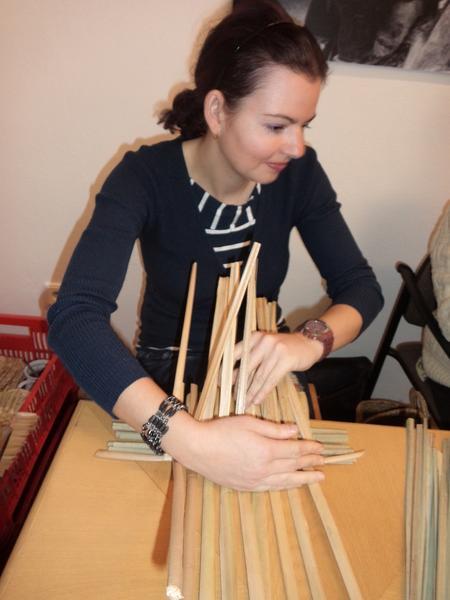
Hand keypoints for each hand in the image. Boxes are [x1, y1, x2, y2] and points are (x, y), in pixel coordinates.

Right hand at [164, 411, 323, 490]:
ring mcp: (254, 480)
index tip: (320, 447)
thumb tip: (294, 431)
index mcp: (265, 450)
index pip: (294, 451)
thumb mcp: (249, 423)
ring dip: (303, 479)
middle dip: (310, 463)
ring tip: (317, 478)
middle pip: (293, 466)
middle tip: (323, 462)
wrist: (197, 448)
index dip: (309, 449)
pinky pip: (271, 488)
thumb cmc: (221, 430)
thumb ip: (274, 429)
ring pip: (285, 481)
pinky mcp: (245, 487)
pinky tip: (290, 484)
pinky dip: (284, 486)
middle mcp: (263, 468)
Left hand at [233, 331, 321, 406]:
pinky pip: (270, 380)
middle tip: (232, 397)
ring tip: (244, 402)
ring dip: (250, 392)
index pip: (235, 354)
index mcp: (254, 337)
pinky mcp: (285, 360)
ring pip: (258, 376)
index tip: (220, 382)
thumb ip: (252, 357)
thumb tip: (235, 378)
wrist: (309, 343)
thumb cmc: (285, 348)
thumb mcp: (266, 346)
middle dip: (238, 385)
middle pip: (246, 367)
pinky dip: (262, 392)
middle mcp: (263, 341)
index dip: (227, 370)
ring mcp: (275, 350)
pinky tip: (257, 400)